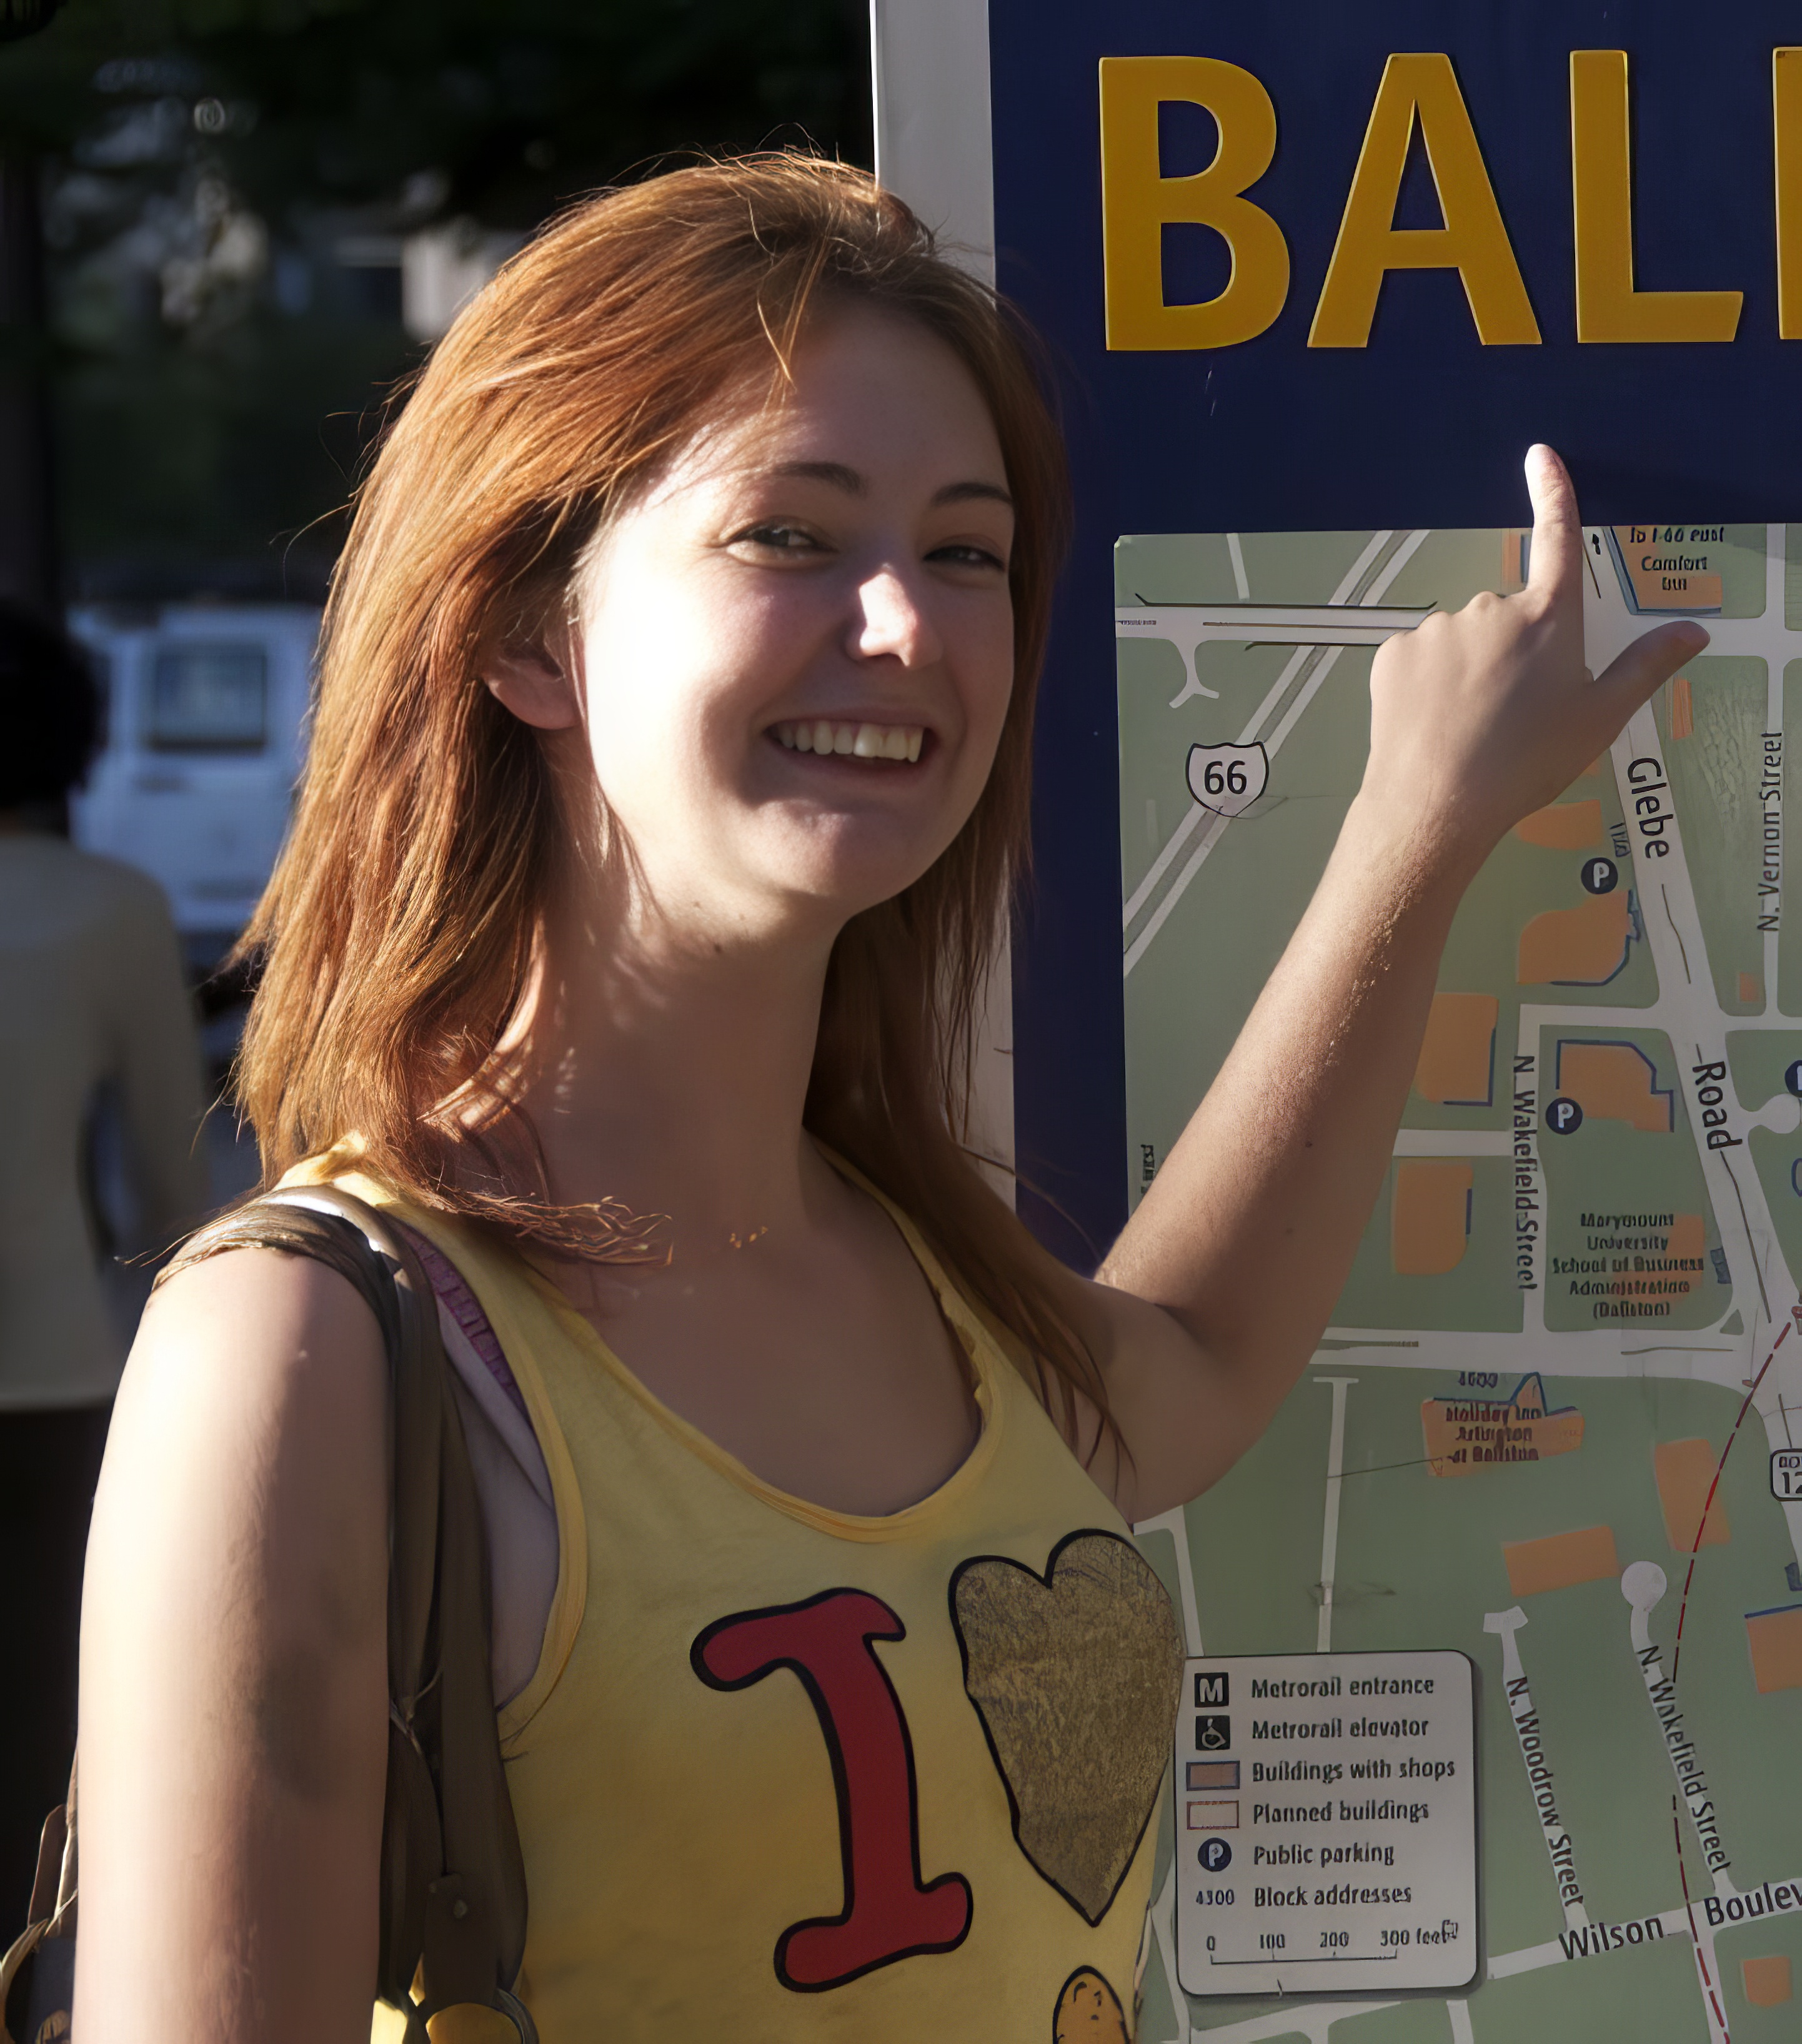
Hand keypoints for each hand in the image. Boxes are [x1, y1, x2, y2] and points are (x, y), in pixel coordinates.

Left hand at [1358, 445, 1707, 873]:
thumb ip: (1645, 667)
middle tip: (1510, 712)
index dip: (1552, 494)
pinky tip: (1433, 724)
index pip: (1557, 539)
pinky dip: (1426, 686)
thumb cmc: (1523, 765)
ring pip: (1460, 641)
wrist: (1436, 805)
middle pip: (1507, 618)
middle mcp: (1490, 609)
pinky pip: (1418, 660)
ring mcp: (1438, 628)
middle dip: (1510, 653)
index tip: (1541, 457)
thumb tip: (1692, 633)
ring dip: (1466, 672)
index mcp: (1548, 619)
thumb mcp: (1598, 719)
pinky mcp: (1393, 653)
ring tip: (1469, 727)